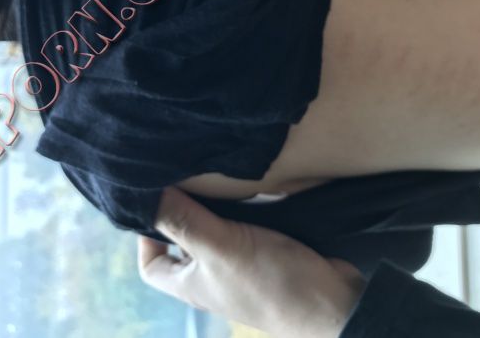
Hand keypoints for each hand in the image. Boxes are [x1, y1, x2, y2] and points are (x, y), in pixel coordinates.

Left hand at [137, 187, 365, 337]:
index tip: (156, 201)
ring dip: (213, 206)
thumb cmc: (270, 282)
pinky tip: (245, 187)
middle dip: (182, 211)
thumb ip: (184, 221)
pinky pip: (244, 227)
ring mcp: (240, 265)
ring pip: (215, 231)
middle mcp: (211, 276)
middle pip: (183, 242)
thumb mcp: (220, 248)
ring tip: (211, 175)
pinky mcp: (267, 252)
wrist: (334, 303)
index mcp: (190, 283)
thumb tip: (145, 193)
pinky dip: (241, 208)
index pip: (151, 264)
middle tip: (185, 177)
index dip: (145, 236)